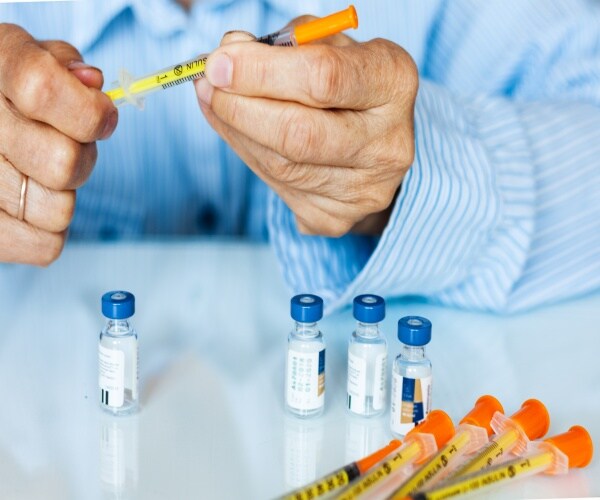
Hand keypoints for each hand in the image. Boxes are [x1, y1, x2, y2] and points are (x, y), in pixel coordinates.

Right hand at [0, 24, 116, 264]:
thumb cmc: (14, 92)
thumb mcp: (38, 59)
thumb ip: (66, 66)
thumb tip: (91, 84)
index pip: (42, 90)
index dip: (90, 112)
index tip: (104, 118)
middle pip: (62, 162)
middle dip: (83, 158)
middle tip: (67, 146)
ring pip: (59, 210)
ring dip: (65, 195)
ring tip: (39, 174)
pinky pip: (46, 247)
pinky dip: (52, 231)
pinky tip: (32, 203)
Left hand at [195, 22, 417, 236]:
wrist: (374, 141)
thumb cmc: (345, 83)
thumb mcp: (325, 47)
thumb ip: (280, 47)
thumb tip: (224, 59)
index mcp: (393, 83)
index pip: (323, 78)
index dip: (261, 71)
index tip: (218, 62)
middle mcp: (389, 144)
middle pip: (300, 135)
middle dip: (239, 107)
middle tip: (208, 85)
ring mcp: (366, 190)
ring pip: (281, 166)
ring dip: (235, 131)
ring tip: (217, 101)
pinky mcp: (338, 217)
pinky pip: (277, 189)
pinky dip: (249, 155)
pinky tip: (241, 132)